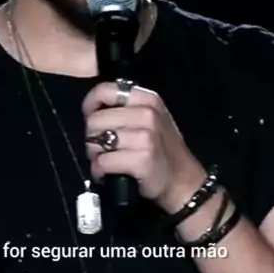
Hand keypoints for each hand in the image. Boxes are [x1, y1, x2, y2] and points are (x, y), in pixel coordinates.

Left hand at [82, 82, 204, 212]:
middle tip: (103, 147)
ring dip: (95, 155)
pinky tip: (107, 173)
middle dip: (92, 136)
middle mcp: (148, 114)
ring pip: (96, 141)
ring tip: (107, 160)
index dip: (90, 105)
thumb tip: (92, 108)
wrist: (183, 181)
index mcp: (148, 99)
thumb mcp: (150, 118)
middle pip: (95, 119)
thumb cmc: (161, 149)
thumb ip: (125, 108)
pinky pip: (103, 162)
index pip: (105, 91)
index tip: (90, 117)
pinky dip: (100, 170)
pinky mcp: (142, 160)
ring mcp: (146, 137)